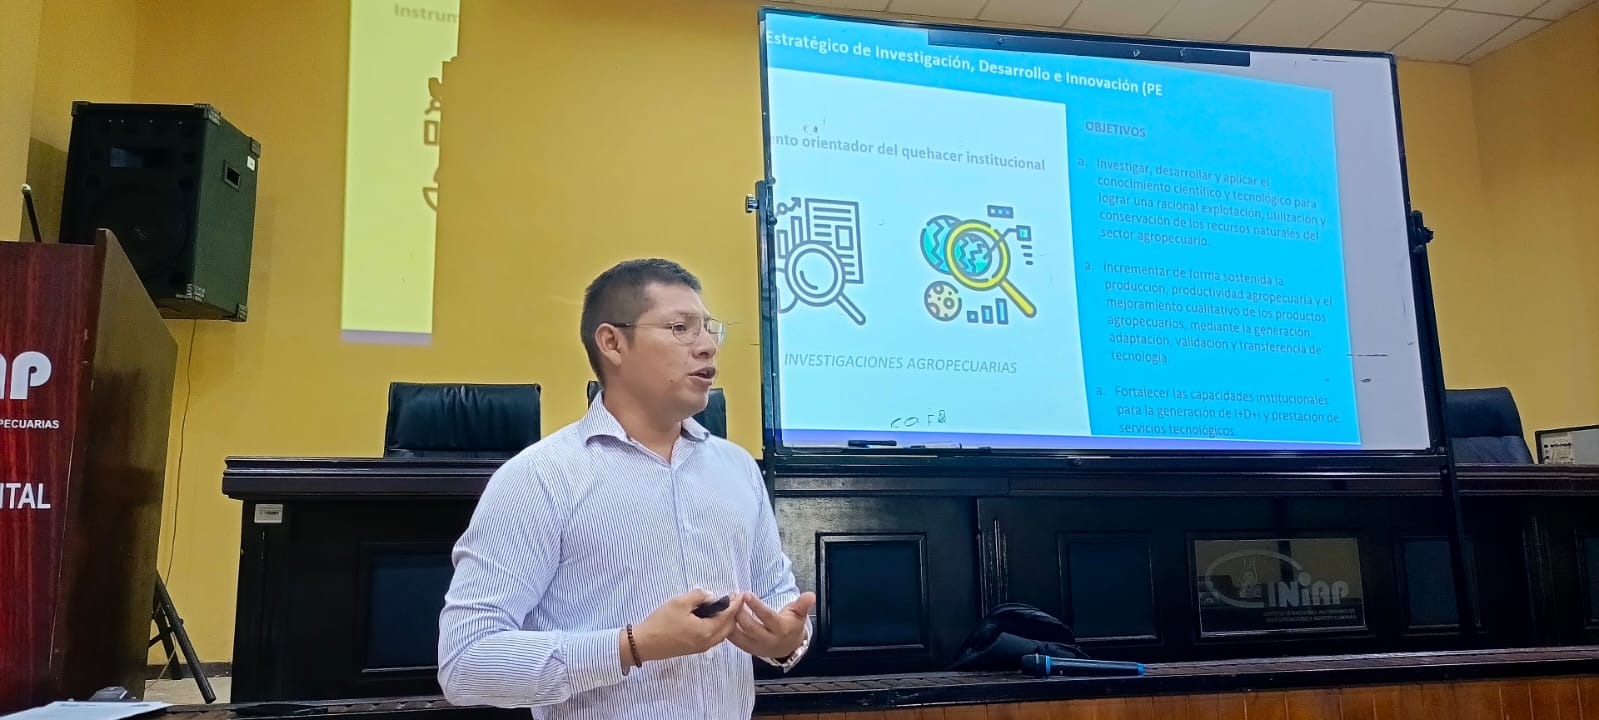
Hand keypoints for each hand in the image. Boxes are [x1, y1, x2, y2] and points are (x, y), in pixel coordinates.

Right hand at [631, 589, 746, 662]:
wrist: (644, 644)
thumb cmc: (661, 622)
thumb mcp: (679, 602)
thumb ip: (698, 596)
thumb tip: (711, 596)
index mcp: (706, 631)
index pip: (728, 616)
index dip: (735, 604)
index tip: (740, 594)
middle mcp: (707, 642)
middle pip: (728, 628)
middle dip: (733, 613)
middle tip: (732, 599)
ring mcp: (701, 648)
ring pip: (721, 635)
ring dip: (726, 621)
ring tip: (723, 607)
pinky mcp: (694, 649)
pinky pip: (713, 638)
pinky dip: (717, 628)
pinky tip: (711, 618)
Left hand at [729, 591, 814, 658]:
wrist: (788, 647)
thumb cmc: (792, 626)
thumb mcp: (799, 614)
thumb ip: (803, 604)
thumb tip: (810, 595)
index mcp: (781, 629)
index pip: (767, 617)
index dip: (756, 606)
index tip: (746, 594)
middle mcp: (768, 640)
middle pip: (750, 627)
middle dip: (740, 611)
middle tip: (733, 597)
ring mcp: (757, 647)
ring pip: (739, 635)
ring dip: (731, 620)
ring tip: (727, 605)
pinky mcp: (748, 649)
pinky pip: (734, 640)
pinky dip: (728, 629)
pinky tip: (724, 617)